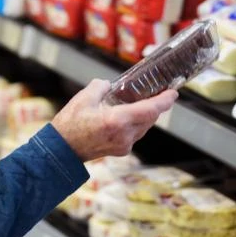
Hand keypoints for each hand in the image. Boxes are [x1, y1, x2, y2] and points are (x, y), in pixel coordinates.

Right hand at [51, 80, 177, 161]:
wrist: (62, 151)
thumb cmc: (70, 124)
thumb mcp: (84, 98)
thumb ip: (100, 86)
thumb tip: (109, 85)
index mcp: (117, 120)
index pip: (150, 109)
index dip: (164, 101)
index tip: (173, 93)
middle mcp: (125, 135)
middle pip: (150, 118)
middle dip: (156, 106)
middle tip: (158, 92)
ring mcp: (124, 145)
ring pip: (144, 127)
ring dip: (146, 115)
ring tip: (142, 102)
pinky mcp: (121, 150)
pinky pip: (135, 134)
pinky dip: (136, 123)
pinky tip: (128, 116)